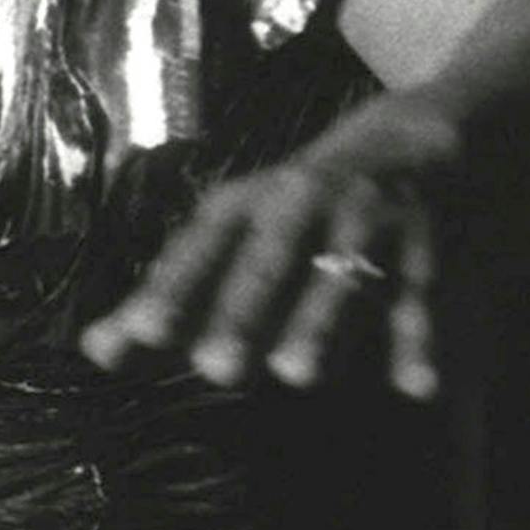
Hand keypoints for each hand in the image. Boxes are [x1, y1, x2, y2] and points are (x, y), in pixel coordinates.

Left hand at [78, 92, 465, 401]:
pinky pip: (423, 300)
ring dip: (321, 322)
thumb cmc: (304, 204)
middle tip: (216, 366)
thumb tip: (96, 353)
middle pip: (269, 260)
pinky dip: (422, 341)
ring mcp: (372, 224)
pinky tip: (415, 389)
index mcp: (249, 204)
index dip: (172, 288)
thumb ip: (172, 295)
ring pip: (344, 276)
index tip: (141, 331)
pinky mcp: (432, 250)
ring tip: (297, 373)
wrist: (424, 139)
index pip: (201, 246)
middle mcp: (306, 205)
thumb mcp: (239, 230)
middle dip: (244, 310)